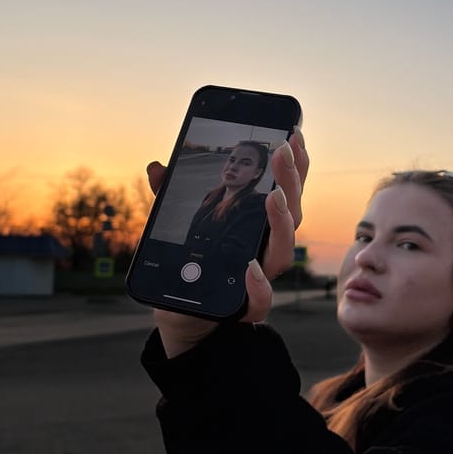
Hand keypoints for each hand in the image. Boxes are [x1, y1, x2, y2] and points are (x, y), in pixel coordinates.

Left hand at [146, 128, 308, 357]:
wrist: (183, 318)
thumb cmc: (189, 270)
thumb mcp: (176, 228)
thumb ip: (169, 199)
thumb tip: (157, 168)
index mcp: (256, 227)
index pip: (284, 192)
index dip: (295, 166)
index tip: (294, 135)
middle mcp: (265, 250)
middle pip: (292, 214)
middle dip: (291, 180)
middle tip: (285, 150)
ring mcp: (259, 278)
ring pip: (283, 252)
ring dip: (282, 222)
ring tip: (274, 197)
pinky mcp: (244, 308)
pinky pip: (259, 300)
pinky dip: (258, 286)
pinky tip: (249, 269)